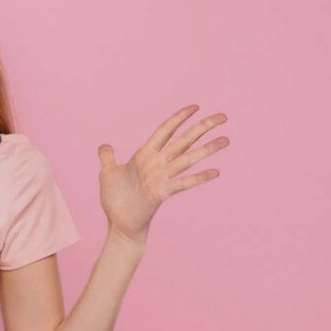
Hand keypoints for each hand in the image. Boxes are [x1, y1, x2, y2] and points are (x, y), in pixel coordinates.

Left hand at [97, 104, 228, 243]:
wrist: (119, 223)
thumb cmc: (114, 199)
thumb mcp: (107, 173)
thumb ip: (107, 158)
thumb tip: (104, 145)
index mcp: (144, 155)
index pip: (165, 131)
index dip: (179, 118)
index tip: (196, 106)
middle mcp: (157, 163)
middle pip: (183, 140)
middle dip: (202, 127)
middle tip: (223, 116)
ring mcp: (161, 177)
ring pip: (188, 159)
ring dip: (207, 149)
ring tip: (226, 139)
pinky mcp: (162, 193)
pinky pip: (183, 183)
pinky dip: (199, 178)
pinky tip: (215, 172)